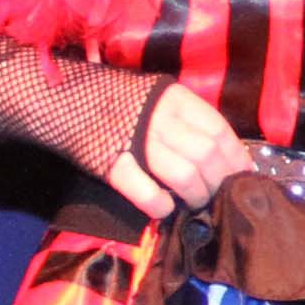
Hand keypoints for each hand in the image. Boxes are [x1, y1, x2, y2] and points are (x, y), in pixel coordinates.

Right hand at [110, 81, 253, 216]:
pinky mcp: (111, 165)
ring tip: (193, 203)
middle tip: (218, 195)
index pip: (219, 130)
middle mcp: (159, 117)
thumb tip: (220, 152)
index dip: (236, 157)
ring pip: (184, 175)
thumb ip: (184, 117)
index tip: (243, 175)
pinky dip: (162, 205)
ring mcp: (135, 141)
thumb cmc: (115, 100)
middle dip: (219, 182)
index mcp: (174, 98)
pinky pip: (147, 193)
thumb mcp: (155, 96)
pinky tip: (165, 208)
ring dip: (196, 196)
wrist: (61, 96)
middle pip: (206, 155)